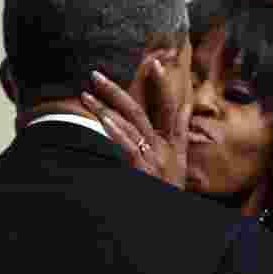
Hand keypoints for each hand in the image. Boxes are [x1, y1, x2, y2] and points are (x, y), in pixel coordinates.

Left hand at [81, 59, 191, 187]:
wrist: (168, 211)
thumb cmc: (170, 186)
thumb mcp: (180, 158)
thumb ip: (182, 130)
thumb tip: (187, 106)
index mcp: (172, 142)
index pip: (169, 107)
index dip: (162, 84)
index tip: (154, 62)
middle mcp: (162, 147)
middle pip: (138, 112)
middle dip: (115, 91)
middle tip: (95, 75)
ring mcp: (152, 159)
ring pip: (127, 126)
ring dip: (104, 109)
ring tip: (85, 95)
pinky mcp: (143, 170)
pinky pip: (128, 146)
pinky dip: (116, 132)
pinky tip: (104, 120)